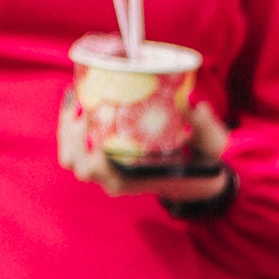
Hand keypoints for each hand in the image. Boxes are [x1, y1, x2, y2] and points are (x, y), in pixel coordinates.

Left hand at [58, 95, 232, 204]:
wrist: (197, 176)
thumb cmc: (202, 160)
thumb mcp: (211, 144)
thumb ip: (204, 123)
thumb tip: (192, 99)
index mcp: (133, 180)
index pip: (98, 169)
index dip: (87, 147)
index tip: (90, 120)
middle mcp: (114, 179)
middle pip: (77, 161)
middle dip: (72, 132)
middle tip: (83, 103)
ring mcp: (105, 171)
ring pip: (71, 155)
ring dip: (67, 127)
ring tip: (77, 99)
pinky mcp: (101, 158)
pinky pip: (75, 145)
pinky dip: (70, 124)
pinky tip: (75, 98)